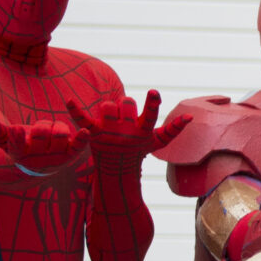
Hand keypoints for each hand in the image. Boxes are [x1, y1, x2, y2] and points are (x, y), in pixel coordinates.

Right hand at [0, 114, 83, 172]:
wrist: (32, 169)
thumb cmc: (14, 149)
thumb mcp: (3, 140)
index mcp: (19, 156)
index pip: (17, 146)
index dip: (18, 138)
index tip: (17, 129)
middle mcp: (38, 159)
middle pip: (41, 135)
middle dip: (40, 127)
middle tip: (39, 129)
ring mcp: (55, 158)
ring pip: (59, 134)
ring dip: (55, 127)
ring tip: (50, 131)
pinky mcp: (70, 156)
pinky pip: (77, 147)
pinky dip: (81, 140)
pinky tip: (85, 131)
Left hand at [69, 89, 188, 170]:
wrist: (117, 168)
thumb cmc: (140, 150)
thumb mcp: (158, 142)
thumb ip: (174, 129)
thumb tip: (191, 117)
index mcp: (142, 132)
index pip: (149, 115)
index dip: (151, 103)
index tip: (153, 92)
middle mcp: (126, 132)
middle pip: (125, 103)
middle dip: (126, 104)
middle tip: (125, 115)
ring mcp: (108, 133)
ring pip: (107, 106)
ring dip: (110, 108)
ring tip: (112, 118)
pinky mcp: (92, 133)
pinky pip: (82, 118)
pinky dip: (75, 109)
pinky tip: (69, 100)